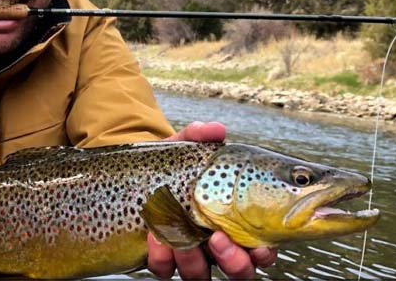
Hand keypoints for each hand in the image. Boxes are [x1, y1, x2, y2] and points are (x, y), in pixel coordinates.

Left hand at [152, 121, 276, 278]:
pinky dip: (161, 256)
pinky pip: (164, 269)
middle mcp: (215, 245)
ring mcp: (188, 255)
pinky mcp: (161, 259)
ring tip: (179, 236)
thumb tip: (216, 129)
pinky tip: (153, 236)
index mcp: (234, 222)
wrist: (131, 175)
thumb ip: (199, 136)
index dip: (265, 253)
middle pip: (239, 270)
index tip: (260, 246)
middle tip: (218, 238)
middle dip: (234, 262)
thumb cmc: (170, 164)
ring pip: (200, 275)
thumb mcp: (183, 148)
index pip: (261, 248)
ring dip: (192, 260)